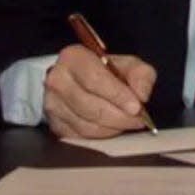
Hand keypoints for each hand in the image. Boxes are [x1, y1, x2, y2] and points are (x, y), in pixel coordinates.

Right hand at [42, 43, 156, 138]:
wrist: (82, 80)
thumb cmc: (107, 71)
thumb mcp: (129, 64)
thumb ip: (141, 75)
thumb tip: (142, 95)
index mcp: (74, 57)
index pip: (94, 79)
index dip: (117, 95)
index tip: (136, 107)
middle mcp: (57, 79)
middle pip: (89, 105)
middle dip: (119, 116)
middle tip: (138, 120)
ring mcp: (52, 103)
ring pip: (85, 124)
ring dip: (112, 128)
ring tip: (128, 123)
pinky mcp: (54, 124)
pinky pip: (80, 137)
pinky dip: (101, 135)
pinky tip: (113, 128)